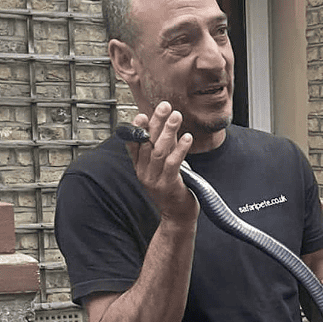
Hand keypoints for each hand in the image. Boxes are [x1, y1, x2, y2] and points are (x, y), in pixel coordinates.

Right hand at [126, 101, 198, 221]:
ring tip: (176, 116)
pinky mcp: (168, 185)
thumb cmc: (173, 189)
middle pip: (148, 142)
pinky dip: (180, 149)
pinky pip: (173, 164)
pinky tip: (188, 137)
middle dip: (156, 122)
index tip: (143, 113)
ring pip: (159, 151)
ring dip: (168, 131)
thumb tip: (168, 125)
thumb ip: (166, 147)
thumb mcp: (165, 166)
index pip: (134, 143)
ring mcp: (154, 180)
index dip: (137, 128)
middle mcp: (144, 172)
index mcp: (140, 167)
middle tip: (165, 106)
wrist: (177, 216)